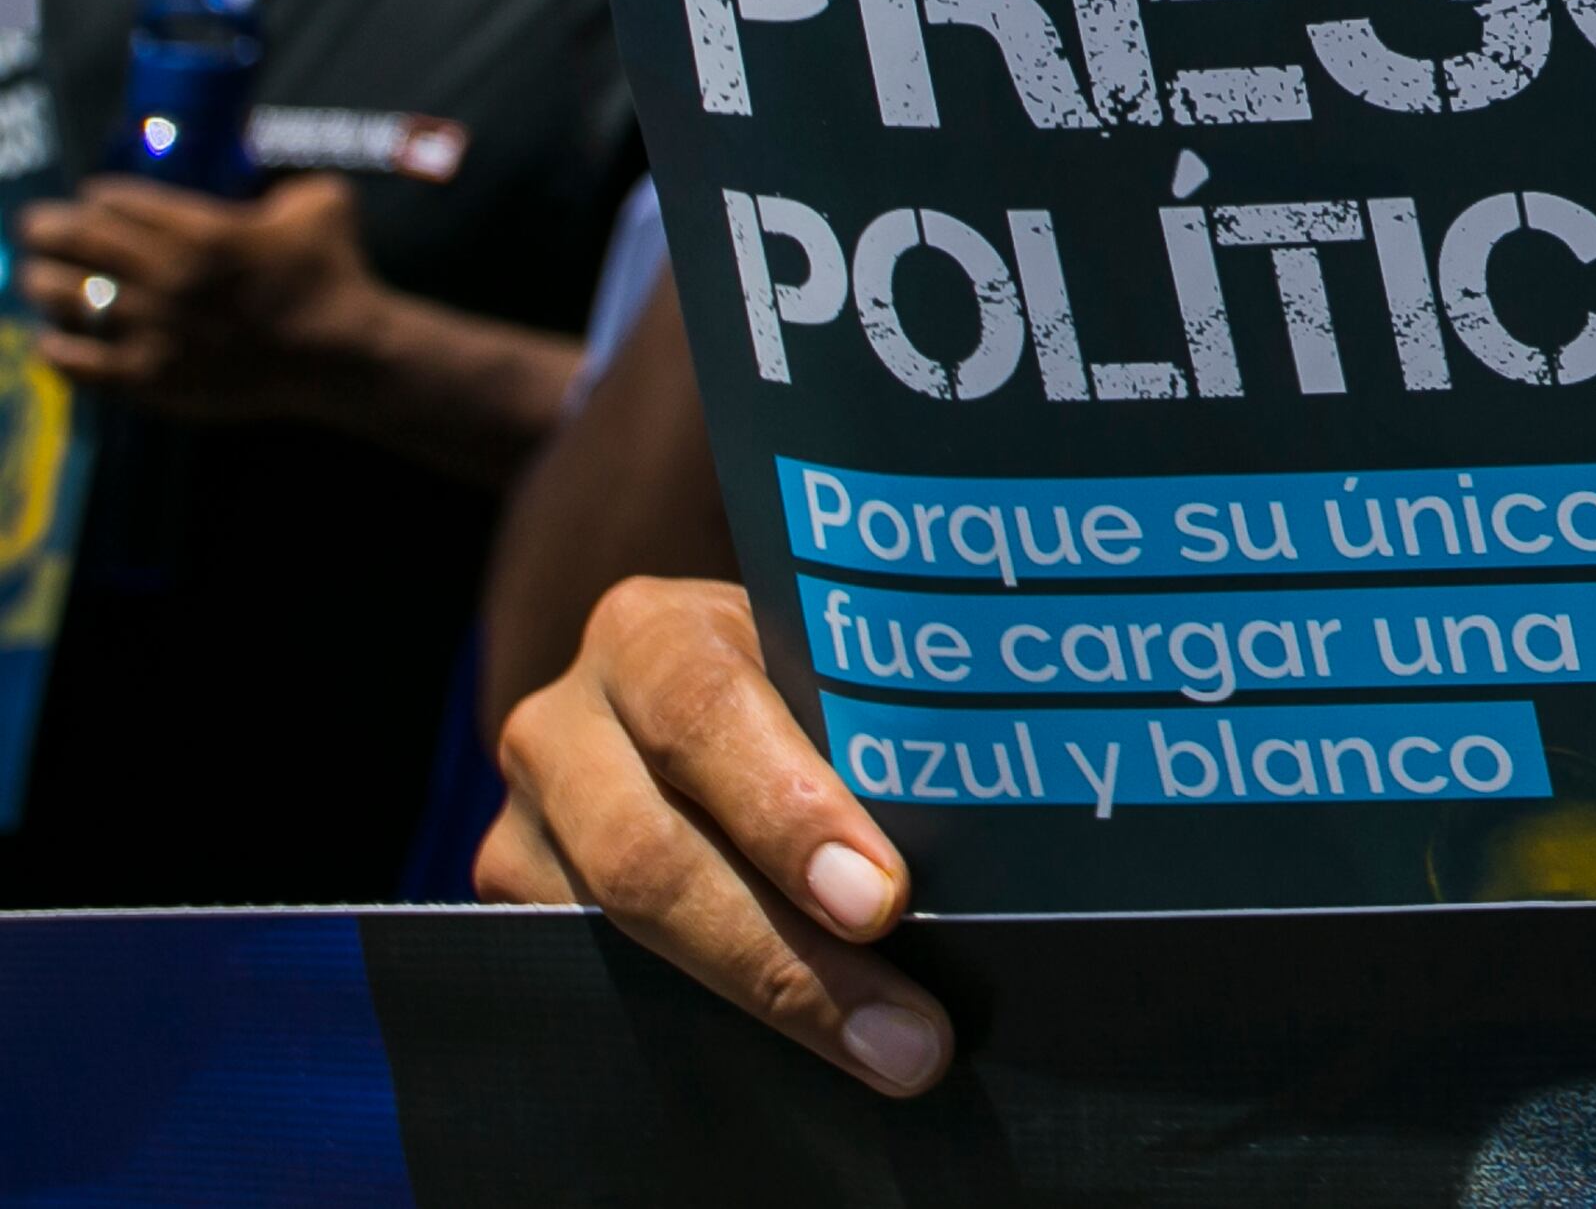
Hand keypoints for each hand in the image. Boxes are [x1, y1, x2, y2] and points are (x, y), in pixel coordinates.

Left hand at [20, 174, 376, 420]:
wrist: (339, 353)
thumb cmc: (334, 273)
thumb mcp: (324, 203)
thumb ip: (284, 180)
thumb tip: (264, 164)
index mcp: (204, 231)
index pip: (119, 201)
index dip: (97, 195)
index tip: (92, 197)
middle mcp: (168, 277)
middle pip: (79, 241)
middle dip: (47, 228)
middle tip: (37, 226)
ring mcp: (154, 330)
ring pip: (67, 297)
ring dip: (42, 282)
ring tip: (38, 278)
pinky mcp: (150, 378)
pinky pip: (79, 362)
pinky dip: (56, 346)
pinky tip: (53, 338)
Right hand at [477, 577, 951, 1097]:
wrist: (687, 688)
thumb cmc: (796, 676)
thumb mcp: (823, 667)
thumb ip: (868, 731)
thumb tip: (987, 862)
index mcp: (652, 635)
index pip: (708, 718)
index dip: (790, 817)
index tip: (881, 903)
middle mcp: (562, 721)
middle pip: (650, 857)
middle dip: (786, 957)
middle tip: (906, 1033)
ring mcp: (523, 820)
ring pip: (620, 933)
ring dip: (763, 1004)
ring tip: (888, 1054)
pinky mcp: (511, 897)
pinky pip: (598, 974)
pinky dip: (704, 1017)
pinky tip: (803, 1057)